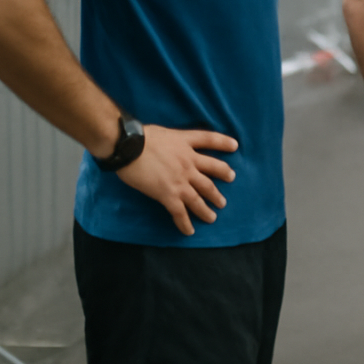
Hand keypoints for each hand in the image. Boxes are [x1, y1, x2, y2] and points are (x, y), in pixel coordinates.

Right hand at [115, 126, 237, 236]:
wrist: (129, 147)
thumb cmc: (140, 137)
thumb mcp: (164, 133)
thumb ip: (173, 141)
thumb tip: (171, 146)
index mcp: (186, 142)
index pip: (210, 140)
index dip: (224, 142)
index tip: (235, 146)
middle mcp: (189, 162)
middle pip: (212, 172)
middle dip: (222, 179)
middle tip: (228, 185)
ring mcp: (181, 179)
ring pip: (200, 196)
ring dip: (208, 207)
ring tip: (213, 216)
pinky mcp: (168, 194)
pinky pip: (180, 212)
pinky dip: (186, 223)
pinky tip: (190, 231)